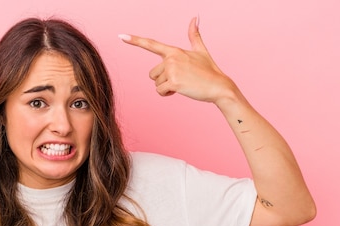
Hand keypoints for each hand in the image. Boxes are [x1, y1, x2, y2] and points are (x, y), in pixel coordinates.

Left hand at [120, 17, 236, 102]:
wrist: (219, 86)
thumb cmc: (209, 70)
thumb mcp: (201, 50)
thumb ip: (194, 35)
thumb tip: (195, 17)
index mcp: (174, 51)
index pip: (151, 44)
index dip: (135, 40)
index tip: (121, 36)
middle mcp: (171, 58)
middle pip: (152, 74)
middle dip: (163, 80)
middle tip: (181, 79)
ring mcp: (171, 69)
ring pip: (156, 83)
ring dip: (166, 87)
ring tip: (182, 84)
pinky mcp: (173, 81)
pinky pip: (160, 91)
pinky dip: (168, 94)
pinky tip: (180, 90)